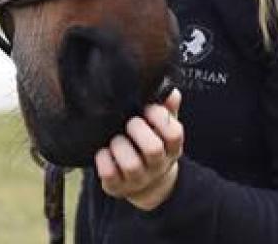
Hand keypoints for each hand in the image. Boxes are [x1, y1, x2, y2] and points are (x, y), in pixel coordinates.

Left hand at [93, 88, 184, 210]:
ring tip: (115, 139)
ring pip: (131, 165)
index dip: (160, 118)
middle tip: (130, 123)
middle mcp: (157, 165)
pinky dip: (103, 160)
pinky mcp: (117, 186)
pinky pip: (108, 174)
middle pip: (153, 149)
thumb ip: (167, 107)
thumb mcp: (163, 127)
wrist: (147, 183)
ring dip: (120, 146)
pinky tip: (104, 151)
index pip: (174, 133)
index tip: (148, 109)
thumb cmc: (151, 145)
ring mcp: (137, 178)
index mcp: (171, 148)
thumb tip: (170, 91)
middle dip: (138, 130)